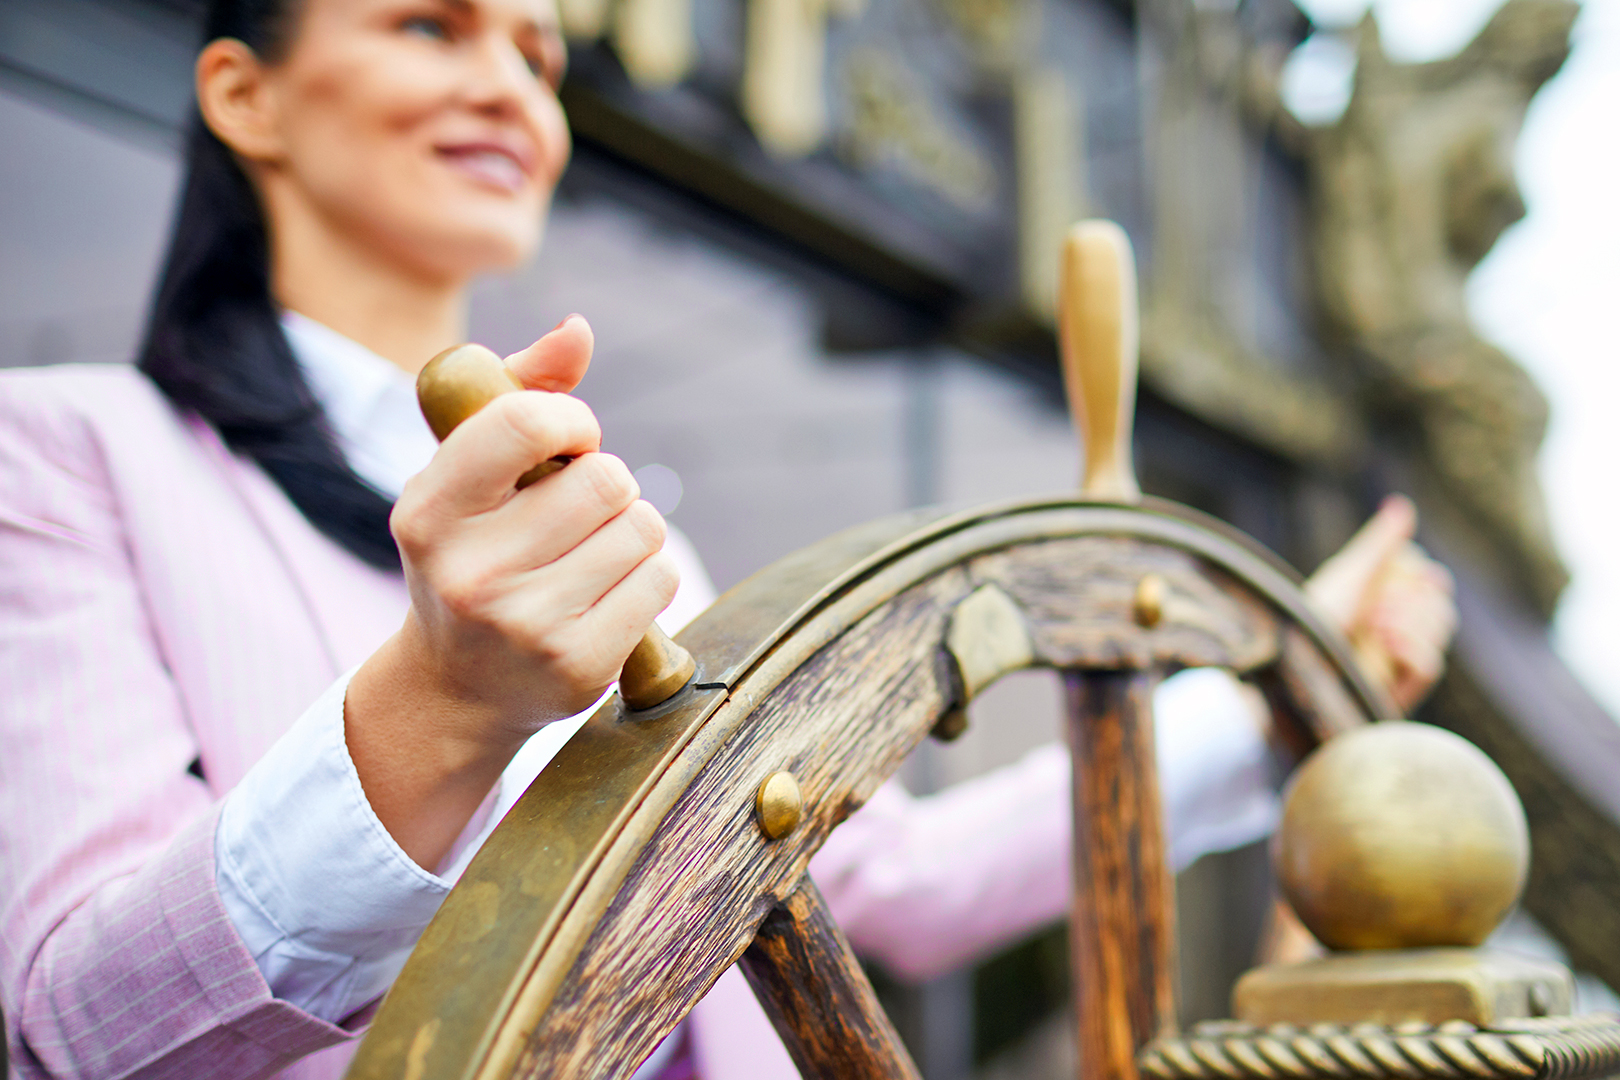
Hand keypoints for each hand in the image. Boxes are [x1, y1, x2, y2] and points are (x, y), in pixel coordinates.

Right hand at [346, 316, 679, 868]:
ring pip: (642, 528)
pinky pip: (660, 581)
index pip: (527, 423)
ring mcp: (525, 626)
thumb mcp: (465, 474)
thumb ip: (519, 390)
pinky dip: (647, 577)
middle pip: (606, 479)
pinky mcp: (578, 667)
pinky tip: (606, 594)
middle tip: (577, 512)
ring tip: (588, 554)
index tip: (568, 442)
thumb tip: (578, 331)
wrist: (455, 688)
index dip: (572, 421)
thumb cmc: (469, 553)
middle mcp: (470, 573)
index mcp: (429, 512)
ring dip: (630, 530)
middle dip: (607, 484)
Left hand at [1304, 496, 1456, 711]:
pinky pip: (1432, 664)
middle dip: (1415, 597)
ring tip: (1374, 621)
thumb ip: (1380, 542)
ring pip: (1441, 629)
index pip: (1431, 581)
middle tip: (1379, 602)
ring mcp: (1399, 660)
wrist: (1295, 663)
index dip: (1423, 574)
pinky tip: (1383, 640)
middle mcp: (1396, 630)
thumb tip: (1401, 504)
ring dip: (1410, 620)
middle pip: (1442, 605)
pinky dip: (1411, 647)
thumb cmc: (1314, 616)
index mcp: (1385, 600)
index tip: (1409, 569)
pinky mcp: (1400, 688)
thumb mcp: (1350, 573)